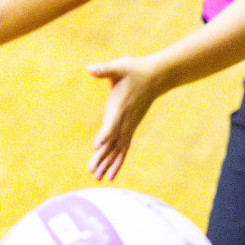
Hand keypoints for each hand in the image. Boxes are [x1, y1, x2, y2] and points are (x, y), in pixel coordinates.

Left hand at [86, 56, 165, 180]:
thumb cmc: (133, 71)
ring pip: (117, 149)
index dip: (104, 134)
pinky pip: (123, 149)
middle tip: (92, 172)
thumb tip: (90, 68)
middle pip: (112, 142)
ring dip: (107, 164)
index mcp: (119, 107)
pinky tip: (110, 175)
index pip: (111, 123)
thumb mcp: (119, 66)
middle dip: (102, 157)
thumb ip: (104, 69)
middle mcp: (125, 121)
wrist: (154, 78)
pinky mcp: (130, 130)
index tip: (96, 146)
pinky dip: (117, 162)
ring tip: (96, 177)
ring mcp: (128, 127)